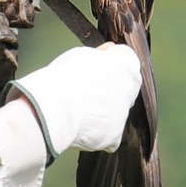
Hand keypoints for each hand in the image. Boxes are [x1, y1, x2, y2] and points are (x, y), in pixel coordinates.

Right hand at [5, 41, 141, 160]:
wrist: (56, 107)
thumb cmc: (63, 78)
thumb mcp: (81, 55)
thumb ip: (100, 56)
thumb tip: (109, 51)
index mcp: (125, 64)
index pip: (127, 62)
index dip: (112, 66)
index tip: (98, 70)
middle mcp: (129, 88)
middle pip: (124, 89)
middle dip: (110, 91)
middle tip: (87, 94)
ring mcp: (123, 113)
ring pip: (116, 113)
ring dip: (103, 113)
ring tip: (78, 113)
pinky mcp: (115, 135)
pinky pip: (110, 135)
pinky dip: (98, 134)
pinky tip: (82, 129)